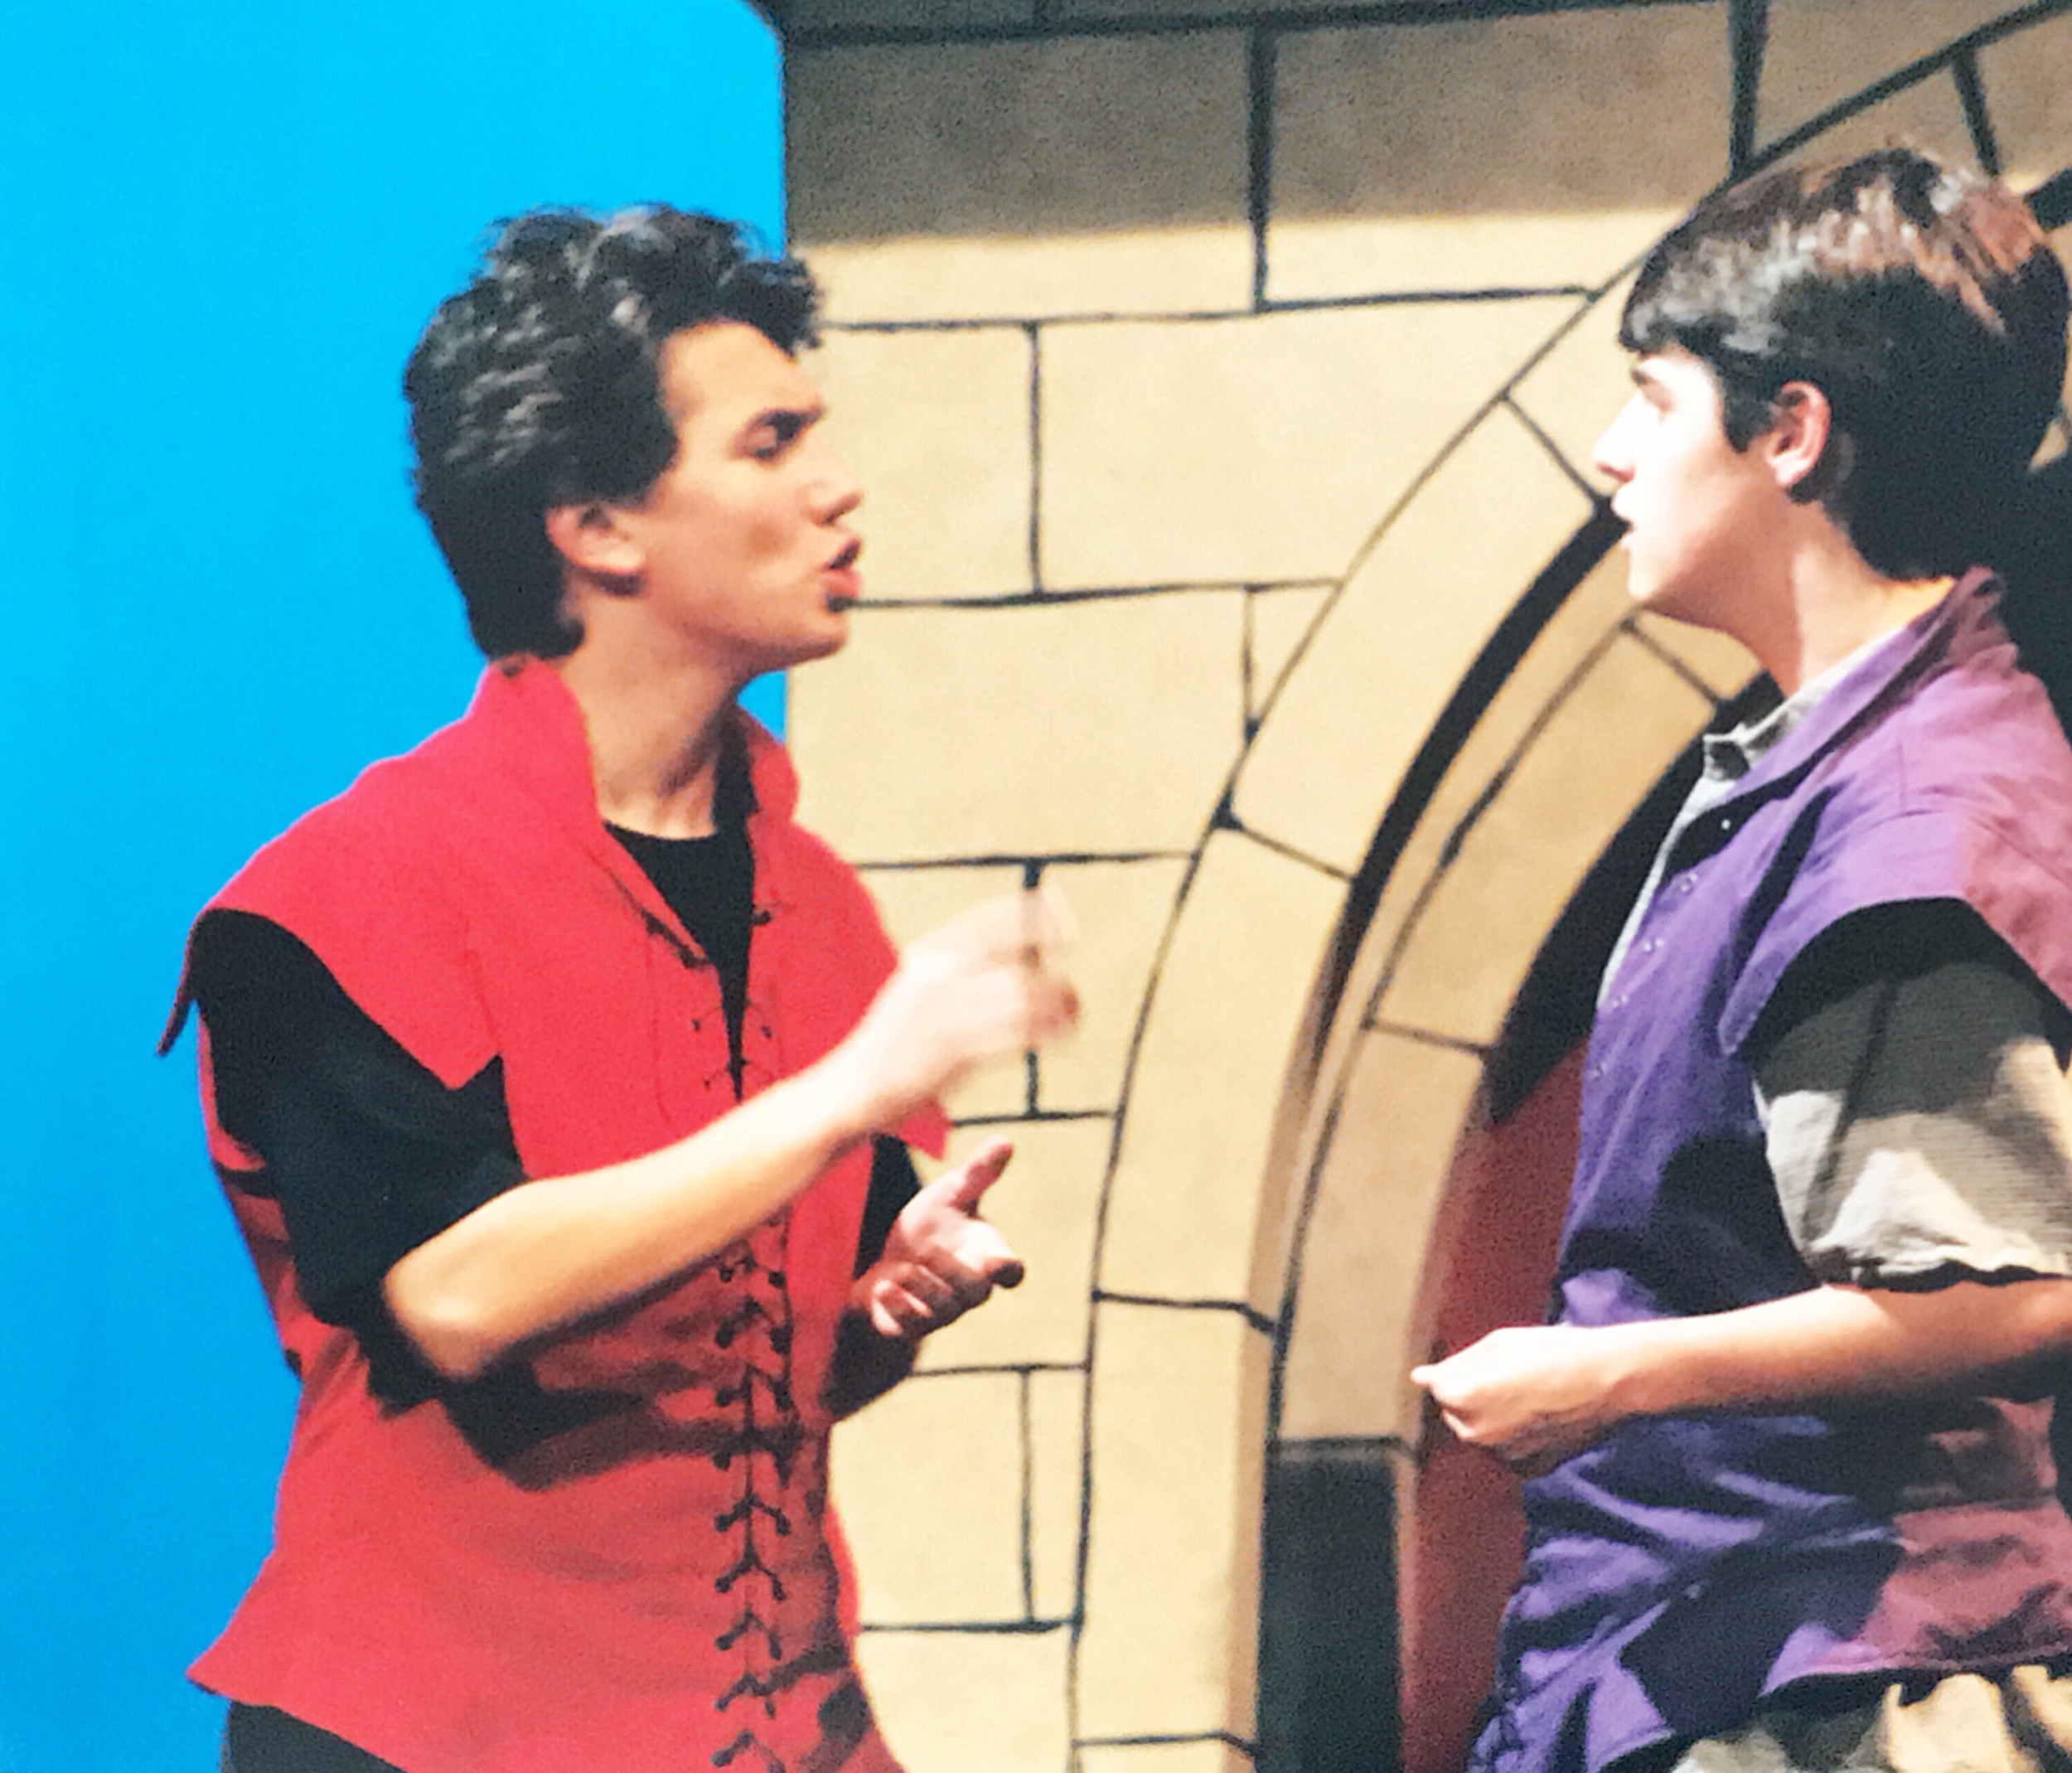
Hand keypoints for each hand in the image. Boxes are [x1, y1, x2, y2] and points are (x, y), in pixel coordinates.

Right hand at [834, 889, 1078, 1130]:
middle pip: (1017, 958)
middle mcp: (940, 976)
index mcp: (930, 954)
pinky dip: (1046, 1031)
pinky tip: (1062, 1034)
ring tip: (1073, 1011)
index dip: (1039, 918)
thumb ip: (956, 968)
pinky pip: (1016, 1035)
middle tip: (1072, 989)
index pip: (996, 920)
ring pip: (1023, 994)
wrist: (853, 1089)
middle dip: (1052, 969)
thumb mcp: (915, 987)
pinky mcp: (958, 1052)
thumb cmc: (891, 1042)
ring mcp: (948, 1014)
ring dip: (1056, 1002)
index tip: (1067, 929)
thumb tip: (1011, 954)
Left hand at [851, 1138, 1024, 1340]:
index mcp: (985, 1257)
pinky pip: (909, 1328)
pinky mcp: (908, 1325)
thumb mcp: (952, 1192)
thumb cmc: (933, 1221)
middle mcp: (968, 1291)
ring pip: (942, 1312)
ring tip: (901, 1268)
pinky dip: (897, 1308)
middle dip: (950, 1271)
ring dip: (921, 1288)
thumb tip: (1005, 1141)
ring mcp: (940, 1312)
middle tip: (928, 1247)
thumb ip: (978, 1172)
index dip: (1007, 1269)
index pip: (1010, 1271)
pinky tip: (882, 1287)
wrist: (888, 1253)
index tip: (998, 1261)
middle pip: (975, 1293)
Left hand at [1410, 1323, 1637, 1475]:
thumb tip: (1422, 1377)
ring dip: (1487, 1412)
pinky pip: (1505, 1447)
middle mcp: (1478, 1433)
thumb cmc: (1552, 1353)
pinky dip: (1510, 1432)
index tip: (1459, 1363)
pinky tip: (1533, 1412)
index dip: (1447, 1372)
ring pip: (1479, 1430)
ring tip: (1521, 1388)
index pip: (1436, 1387)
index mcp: (1466, 1399)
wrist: (1607, 1380)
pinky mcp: (1530, 1463)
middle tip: (1499, 1371)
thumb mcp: (1499, 1344)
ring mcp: (1505, 1452)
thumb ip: (1457, 1364)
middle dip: (1465, 1393)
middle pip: (1454, 1411)